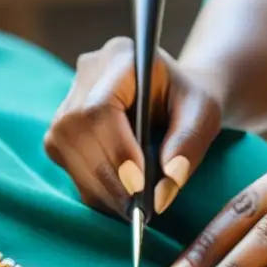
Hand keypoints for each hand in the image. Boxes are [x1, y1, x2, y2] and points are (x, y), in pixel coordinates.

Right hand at [45, 36, 223, 217]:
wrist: (175, 96)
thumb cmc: (190, 100)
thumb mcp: (204, 115)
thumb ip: (188, 146)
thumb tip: (162, 192)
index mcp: (121, 57)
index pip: (100, 108)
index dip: (115, 150)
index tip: (139, 186)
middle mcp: (86, 73)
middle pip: (77, 131)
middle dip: (107, 176)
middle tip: (137, 209)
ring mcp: (67, 99)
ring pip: (65, 149)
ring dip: (98, 187)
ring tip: (131, 209)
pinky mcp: (61, 127)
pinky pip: (66, 161)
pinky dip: (92, 187)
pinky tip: (118, 199)